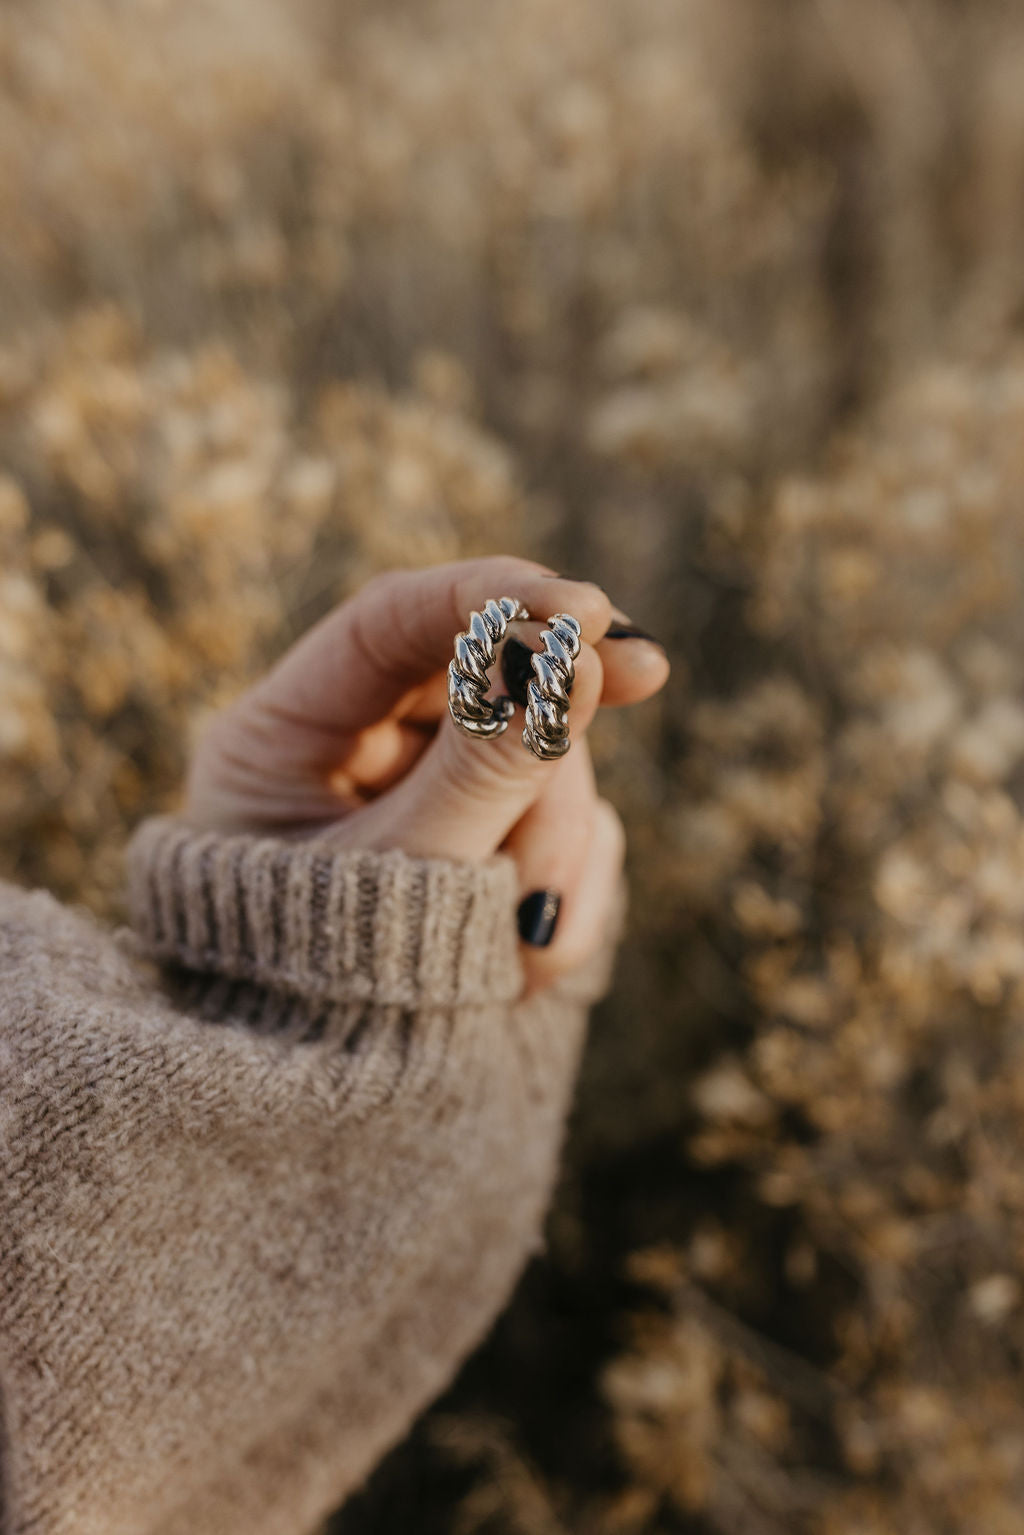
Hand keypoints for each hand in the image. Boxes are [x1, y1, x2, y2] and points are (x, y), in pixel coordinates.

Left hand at [184, 557, 669, 994]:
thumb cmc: (328, 1001)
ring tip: (534, 945)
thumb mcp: (404, 877)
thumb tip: (573, 659)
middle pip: (486, 682)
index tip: (586, 608)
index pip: (392, 620)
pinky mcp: (493, 850)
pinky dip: (568, 885)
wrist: (332, 1130)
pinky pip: (562, 826)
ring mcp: (433, 800)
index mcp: (288, 736)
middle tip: (649, 675)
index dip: (491, 596)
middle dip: (549, 730)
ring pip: (540, 757)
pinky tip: (540, 960)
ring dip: (559, 841)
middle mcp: (359, 754)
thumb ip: (484, 768)